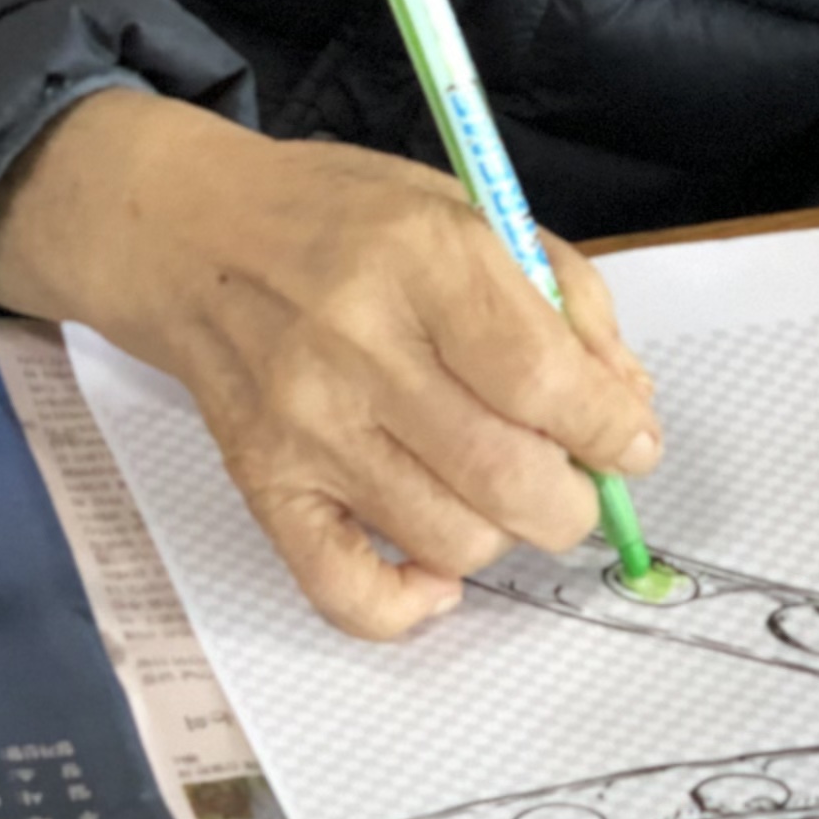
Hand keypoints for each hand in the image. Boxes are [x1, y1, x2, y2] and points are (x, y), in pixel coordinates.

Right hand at [0, 91, 660, 640]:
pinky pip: (346, 592)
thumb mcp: (468, 213)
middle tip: (571, 478)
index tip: (629, 442)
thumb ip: (564, 300)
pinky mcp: (264, 483)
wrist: (189, 234)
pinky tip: (436, 568)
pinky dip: (409, 605)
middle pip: (506, 475)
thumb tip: (625, 409)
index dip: (610, 428)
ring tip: (494, 492)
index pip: (541, 379)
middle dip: (573, 499)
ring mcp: (304, 424)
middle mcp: (357, 345)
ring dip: (503, 533)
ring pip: (451, 538)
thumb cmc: (343, 219)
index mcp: (420, 256)